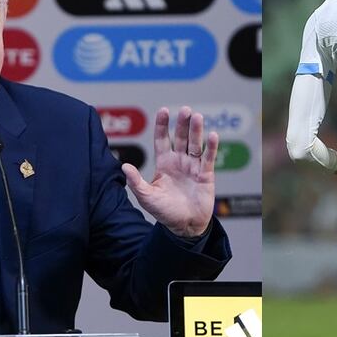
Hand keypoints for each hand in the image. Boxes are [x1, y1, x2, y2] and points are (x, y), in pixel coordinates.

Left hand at [122, 106, 216, 237]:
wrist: (184, 226)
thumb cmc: (165, 212)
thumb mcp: (147, 197)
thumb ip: (136, 182)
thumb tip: (124, 166)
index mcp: (164, 163)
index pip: (163, 140)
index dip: (163, 125)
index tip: (163, 110)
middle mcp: (179, 161)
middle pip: (181, 138)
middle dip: (182, 123)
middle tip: (184, 110)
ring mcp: (193, 167)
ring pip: (195, 144)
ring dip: (197, 130)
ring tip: (197, 117)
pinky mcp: (206, 175)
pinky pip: (208, 158)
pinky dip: (211, 146)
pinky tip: (212, 135)